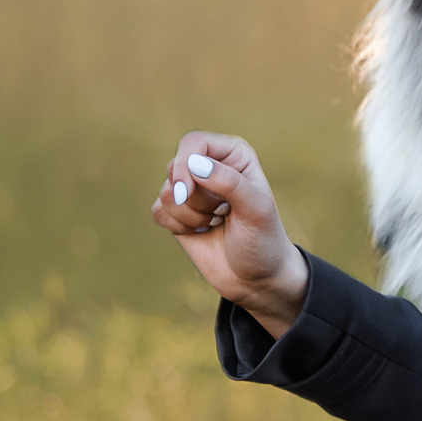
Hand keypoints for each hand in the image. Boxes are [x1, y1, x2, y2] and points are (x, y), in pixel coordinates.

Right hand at [148, 132, 307, 335]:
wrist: (256, 278)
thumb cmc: (263, 241)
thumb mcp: (256, 210)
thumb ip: (229, 182)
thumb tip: (193, 164)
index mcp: (233, 155)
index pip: (194, 142)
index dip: (185, 164)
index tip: (186, 192)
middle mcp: (210, 166)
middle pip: (176, 166)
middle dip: (194, 198)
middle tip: (221, 214)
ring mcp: (192, 189)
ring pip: (166, 192)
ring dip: (190, 216)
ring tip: (216, 224)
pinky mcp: (177, 212)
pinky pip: (158, 211)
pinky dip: (178, 226)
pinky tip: (201, 233)